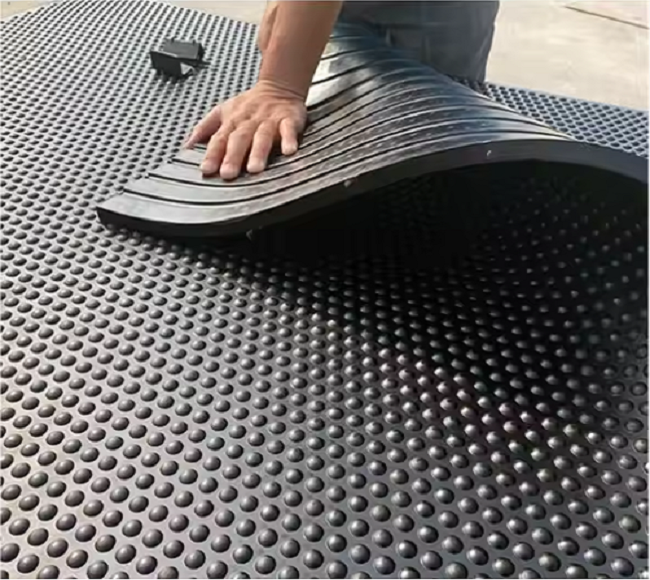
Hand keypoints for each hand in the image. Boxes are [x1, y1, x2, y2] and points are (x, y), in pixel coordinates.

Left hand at [185, 81, 306, 179]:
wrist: (279, 87)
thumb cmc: (250, 105)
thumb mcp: (222, 112)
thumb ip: (205, 129)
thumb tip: (187, 146)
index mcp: (231, 121)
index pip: (219, 139)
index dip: (212, 154)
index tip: (207, 169)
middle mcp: (249, 122)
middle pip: (239, 139)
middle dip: (233, 157)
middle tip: (228, 174)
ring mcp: (269, 121)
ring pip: (262, 137)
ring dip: (258, 152)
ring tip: (254, 168)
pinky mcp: (288, 119)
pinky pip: (289, 129)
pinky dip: (289, 139)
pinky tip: (288, 151)